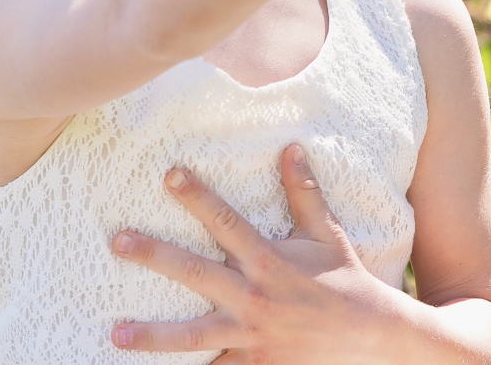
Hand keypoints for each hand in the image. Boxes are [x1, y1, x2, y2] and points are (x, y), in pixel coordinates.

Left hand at [107, 143, 397, 361]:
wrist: (375, 340)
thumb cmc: (346, 282)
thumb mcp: (327, 235)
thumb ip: (304, 193)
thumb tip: (291, 147)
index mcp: (268, 260)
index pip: (226, 222)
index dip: (198, 197)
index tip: (169, 175)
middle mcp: (255, 296)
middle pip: (195, 273)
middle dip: (154, 257)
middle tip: (117, 241)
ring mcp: (252, 335)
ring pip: (194, 335)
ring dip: (153, 336)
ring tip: (115, 334)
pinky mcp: (255, 364)